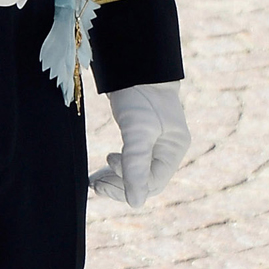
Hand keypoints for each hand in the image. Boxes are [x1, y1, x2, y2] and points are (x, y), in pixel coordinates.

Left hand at [90, 83, 190, 207]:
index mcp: (173, 150)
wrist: (134, 65)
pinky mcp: (141, 136)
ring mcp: (155, 143)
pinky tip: (104, 166)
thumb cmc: (140, 95)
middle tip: (95, 185)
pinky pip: (131, 161)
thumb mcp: (137, 131)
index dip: (128, 186)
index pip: (152, 183)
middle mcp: (167, 149)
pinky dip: (117, 167)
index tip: (104, 174)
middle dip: (120, 185)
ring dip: (116, 178)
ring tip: (95, 181)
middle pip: (144, 181)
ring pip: (136, 172)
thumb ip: (135, 166)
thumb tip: (135, 203)